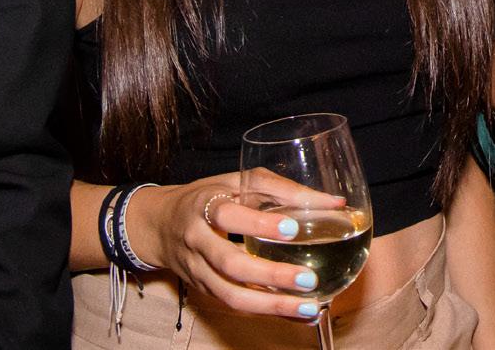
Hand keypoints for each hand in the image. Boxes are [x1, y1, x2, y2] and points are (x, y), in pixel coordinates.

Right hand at [132, 171, 345, 320]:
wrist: (159, 225)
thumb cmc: (209, 197)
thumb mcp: (238, 182)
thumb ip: (282, 189)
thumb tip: (334, 203)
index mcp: (204, 206)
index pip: (228, 215)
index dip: (259, 223)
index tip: (293, 229)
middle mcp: (197, 241)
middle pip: (230, 264)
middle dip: (270, 276)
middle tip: (308, 280)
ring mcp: (198, 271)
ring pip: (231, 296)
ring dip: (271, 306)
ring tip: (309, 308)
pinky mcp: (204, 291)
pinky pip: (235, 306)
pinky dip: (267, 312)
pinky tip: (297, 312)